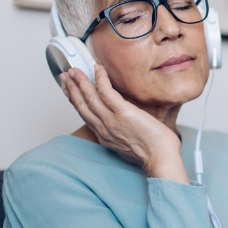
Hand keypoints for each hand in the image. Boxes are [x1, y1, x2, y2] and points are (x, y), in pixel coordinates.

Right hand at [60, 65, 188, 182]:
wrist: (161, 158)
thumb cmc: (153, 153)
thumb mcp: (129, 145)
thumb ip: (122, 134)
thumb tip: (125, 124)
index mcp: (105, 136)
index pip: (86, 115)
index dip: (75, 102)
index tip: (69, 91)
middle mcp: (104, 128)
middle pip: (82, 106)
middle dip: (71, 89)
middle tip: (65, 76)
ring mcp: (112, 120)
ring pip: (89, 98)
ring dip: (80, 82)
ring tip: (74, 70)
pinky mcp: (123, 113)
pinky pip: (106, 92)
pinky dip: (100, 79)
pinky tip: (97, 69)